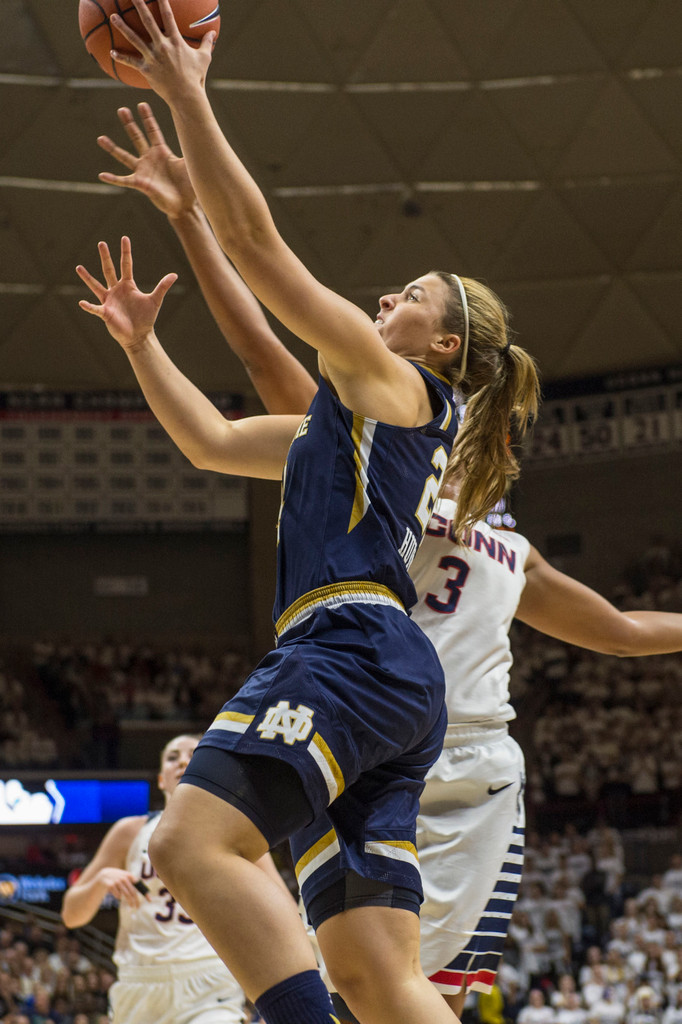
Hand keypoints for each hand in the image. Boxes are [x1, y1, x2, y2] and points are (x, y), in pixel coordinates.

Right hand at [77, 236, 176, 351]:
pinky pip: (95, 309)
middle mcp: (116, 290)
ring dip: (87, 278)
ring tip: (78, 267)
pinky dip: (89, 306)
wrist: (139, 335)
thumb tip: (175, 274)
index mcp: (128, 285)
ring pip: (96, 286)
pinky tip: (82, 302)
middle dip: (106, 257)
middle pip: (109, 270)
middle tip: (101, 243)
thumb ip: (163, 286)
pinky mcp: (105, 312)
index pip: (126, 265)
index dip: (125, 252)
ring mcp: (109, 300)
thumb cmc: (146, 318)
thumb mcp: (155, 300)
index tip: (124, 238)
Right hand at [97, 867, 148, 907]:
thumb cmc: (118, 877)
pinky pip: (118, 895)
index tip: (150, 900)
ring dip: (130, 901)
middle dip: (136, 901)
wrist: (104, 875)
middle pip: (132, 892)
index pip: (139, 885)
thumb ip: (134, 881)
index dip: (145, 893)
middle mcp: (124, 878)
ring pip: (126, 895)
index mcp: (129, 875)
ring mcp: (117, 881)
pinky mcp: (111, 886)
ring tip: (131, 905)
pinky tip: (116, 893)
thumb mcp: (126, 876)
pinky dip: (118, 896)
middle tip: (137, 907)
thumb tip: (145, 886)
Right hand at [98, 103, 195, 219]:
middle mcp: (150, 159)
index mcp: (162, 152)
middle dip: (129, 124)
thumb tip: (202, 134)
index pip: (153, 131)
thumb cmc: (190, 186)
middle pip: (137, 138)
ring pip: (124, 156)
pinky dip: (113, 179)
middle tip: (121, 109)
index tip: (141, 104)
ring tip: (100, 138)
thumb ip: (192, 150)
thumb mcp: (191, 164)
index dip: (148, 118)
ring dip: (112, 148)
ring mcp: (143, 171)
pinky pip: (124, 181)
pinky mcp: (140, 184)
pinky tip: (102, 175)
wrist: (185, 205)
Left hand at [110, 0, 214, 103]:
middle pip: (147, 21)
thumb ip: (207, 43)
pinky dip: (121, 57)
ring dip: (122, 27)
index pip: (168, 15)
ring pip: (134, 38)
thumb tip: (213, 33)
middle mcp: (162, 46)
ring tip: (113, 16)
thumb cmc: (196, 78)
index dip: (162, 1)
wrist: (186, 96)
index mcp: (175, 41)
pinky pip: (131, 62)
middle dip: (138, 5)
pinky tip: (111, 52)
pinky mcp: (146, 69)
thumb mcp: (204, 58)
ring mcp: (153, 57)